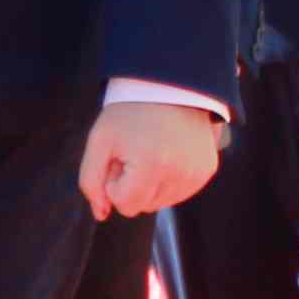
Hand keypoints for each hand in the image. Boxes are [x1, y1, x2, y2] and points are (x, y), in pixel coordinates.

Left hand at [82, 99, 224, 219]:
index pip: (125, 205)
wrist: (169, 84)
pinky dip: (169, 179)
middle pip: (144, 206)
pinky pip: (180, 192)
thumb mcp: (99, 140)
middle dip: (133, 184)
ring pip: (162, 202)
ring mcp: (197, 172)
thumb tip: (102, 214)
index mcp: (151, 165)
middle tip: (136, 151)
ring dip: (152, 183)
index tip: (120, 157)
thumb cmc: (129, 112)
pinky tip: (168, 153)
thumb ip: (91, 181)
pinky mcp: (207, 169)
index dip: (116, 184)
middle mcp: (180, 173)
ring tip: (152, 150)